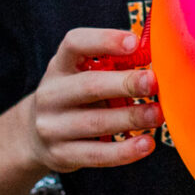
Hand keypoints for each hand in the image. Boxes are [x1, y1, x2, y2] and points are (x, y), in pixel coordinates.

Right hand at [14, 28, 159, 172]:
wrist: (37, 136)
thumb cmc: (75, 97)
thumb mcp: (82, 74)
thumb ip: (112, 65)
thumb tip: (156, 57)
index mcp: (60, 66)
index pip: (75, 44)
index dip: (105, 40)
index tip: (135, 42)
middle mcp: (51, 94)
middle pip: (89, 86)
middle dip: (125, 84)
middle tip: (154, 82)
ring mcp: (52, 126)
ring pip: (95, 122)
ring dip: (131, 118)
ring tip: (158, 115)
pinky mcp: (61, 154)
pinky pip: (96, 154)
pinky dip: (124, 151)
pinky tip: (147, 144)